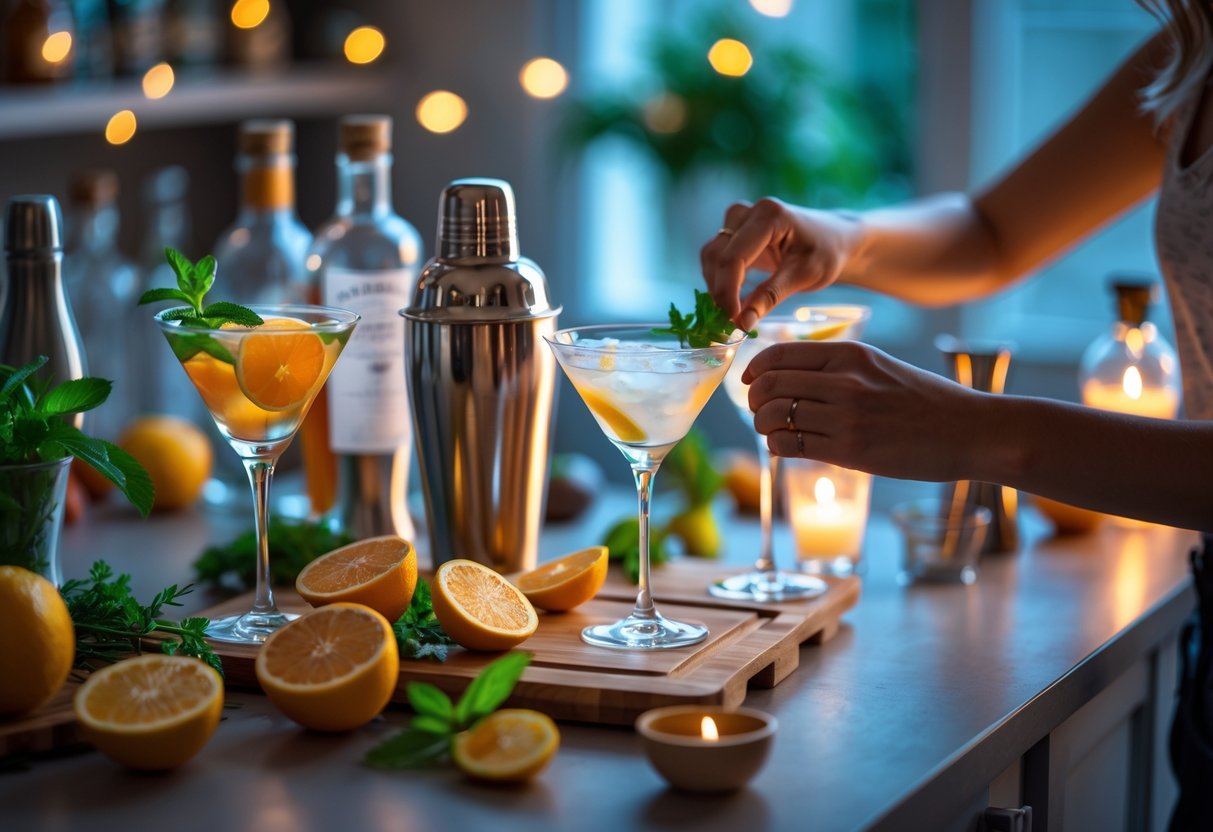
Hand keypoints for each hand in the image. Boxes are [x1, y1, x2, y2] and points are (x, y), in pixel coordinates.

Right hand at [700, 198, 864, 330]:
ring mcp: (738, 219)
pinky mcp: (734, 232)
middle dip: (720, 291)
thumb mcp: (805, 276)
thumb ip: (771, 297)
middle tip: (731, 322)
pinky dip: (720, 281)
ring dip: (717, 287)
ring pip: (711, 257)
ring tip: (734, 313)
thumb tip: (743, 323)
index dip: (727, 291)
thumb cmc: (826, 253)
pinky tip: (734, 300)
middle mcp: (747, 212)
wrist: (834, 238)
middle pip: (717, 256)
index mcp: (769, 216)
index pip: (734, 258)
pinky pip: (716, 258)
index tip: (732, 320)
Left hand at [742, 340, 983, 481]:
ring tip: (772, 431)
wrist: (971, 431)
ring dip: (763, 426)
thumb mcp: (879, 367)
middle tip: (759, 411)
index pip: (780, 355)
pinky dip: (778, 446)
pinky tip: (785, 447)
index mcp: (850, 354)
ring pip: (775, 416)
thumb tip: (788, 378)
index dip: (755, 370)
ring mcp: (847, 416)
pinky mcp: (851, 450)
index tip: (749, 381)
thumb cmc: (925, 402)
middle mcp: (845, 381)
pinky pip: (792, 444)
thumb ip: (837, 369)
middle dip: (754, 400)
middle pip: (770, 385)